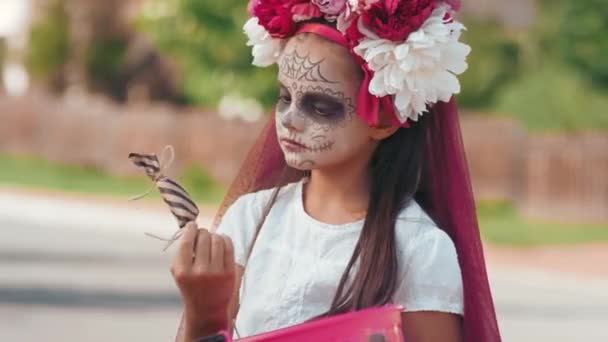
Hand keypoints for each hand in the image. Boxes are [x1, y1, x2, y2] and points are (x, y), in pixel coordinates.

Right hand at [171, 222, 235, 338]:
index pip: (187, 242)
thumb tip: (192, 227)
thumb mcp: (179, 272)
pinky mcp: (230, 273)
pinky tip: (221, 241)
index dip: (190, 229)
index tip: (192, 225)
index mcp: (183, 272)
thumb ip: (181, 251)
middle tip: (202, 235)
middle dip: (202, 232)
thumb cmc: (190, 285)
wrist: (207, 309)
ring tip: (211, 240)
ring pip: (217, 239)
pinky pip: (229, 246)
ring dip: (214, 235)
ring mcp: (216, 273)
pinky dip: (225, 239)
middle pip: (203, 237)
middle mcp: (200, 272)